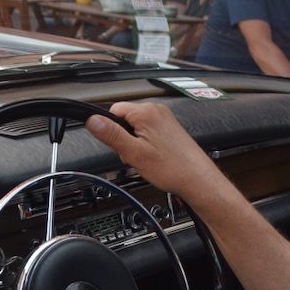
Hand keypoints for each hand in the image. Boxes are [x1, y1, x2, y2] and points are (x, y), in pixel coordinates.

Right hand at [84, 101, 221, 199]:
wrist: (197, 179)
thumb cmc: (172, 168)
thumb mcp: (135, 153)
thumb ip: (112, 135)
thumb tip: (92, 120)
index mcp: (146, 112)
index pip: (113, 110)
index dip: (111, 130)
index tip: (119, 145)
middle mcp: (156, 110)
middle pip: (124, 119)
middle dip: (124, 139)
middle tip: (135, 156)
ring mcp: (164, 118)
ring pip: (135, 127)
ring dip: (134, 144)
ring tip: (146, 158)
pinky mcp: (168, 128)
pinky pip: (147, 132)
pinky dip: (145, 145)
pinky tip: (153, 157)